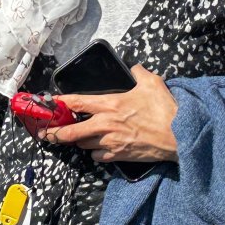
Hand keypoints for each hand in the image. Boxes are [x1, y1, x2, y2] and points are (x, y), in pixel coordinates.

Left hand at [49, 66, 178, 163]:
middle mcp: (105, 124)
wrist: (178, 136)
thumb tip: (134, 68)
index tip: (50, 104)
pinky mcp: (118, 156)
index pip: (77, 103)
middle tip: (47, 133)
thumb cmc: (164, 109)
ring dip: (78, 141)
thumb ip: (139, 73)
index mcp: (110, 104)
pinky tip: (98, 149)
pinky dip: (95, 153)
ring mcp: (110, 142)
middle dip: (56, 133)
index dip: (60, 103)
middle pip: (71, 131)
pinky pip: (97, 156)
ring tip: (75, 138)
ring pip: (83, 144)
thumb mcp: (152, 83)